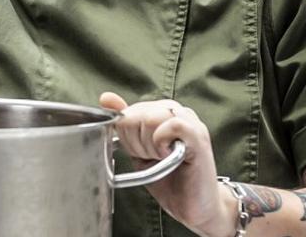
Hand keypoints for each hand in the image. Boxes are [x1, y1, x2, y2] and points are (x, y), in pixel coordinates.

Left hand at [100, 93, 236, 236]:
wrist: (194, 206)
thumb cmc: (168, 179)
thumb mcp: (137, 149)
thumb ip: (124, 123)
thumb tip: (107, 98)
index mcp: (160, 111)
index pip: (127, 112)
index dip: (127, 138)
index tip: (141, 154)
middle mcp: (176, 110)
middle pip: (136, 114)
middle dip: (136, 143)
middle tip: (153, 158)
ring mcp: (190, 121)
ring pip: (151, 117)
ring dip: (149, 146)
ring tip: (163, 158)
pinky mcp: (199, 135)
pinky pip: (171, 125)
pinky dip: (163, 143)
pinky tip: (169, 156)